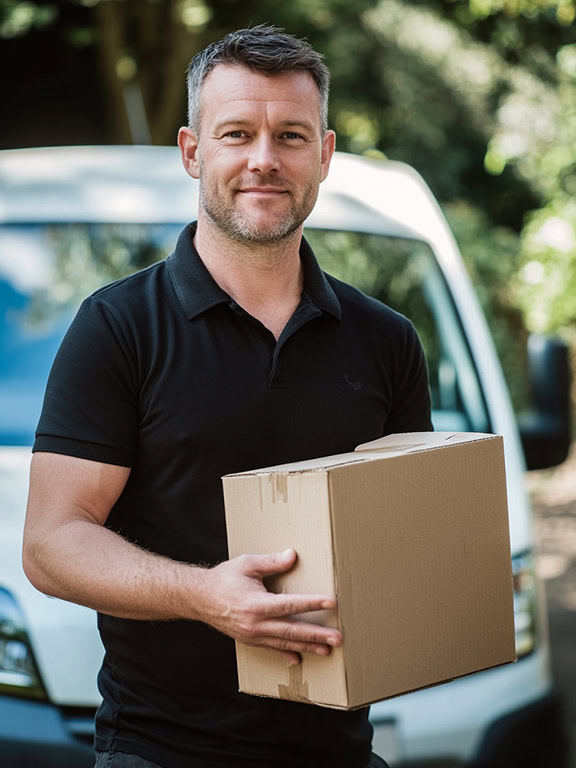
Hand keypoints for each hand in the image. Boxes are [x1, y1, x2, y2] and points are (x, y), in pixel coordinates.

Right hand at [196, 549, 340, 664]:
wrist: (199, 598)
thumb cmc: (224, 578)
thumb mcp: (247, 564)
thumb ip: (272, 562)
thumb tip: (293, 555)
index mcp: (256, 604)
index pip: (289, 604)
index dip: (311, 603)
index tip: (331, 602)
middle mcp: (255, 624)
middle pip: (291, 630)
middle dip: (316, 635)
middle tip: (337, 638)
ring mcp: (252, 635)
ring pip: (285, 643)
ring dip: (307, 646)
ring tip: (327, 649)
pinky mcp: (249, 640)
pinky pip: (271, 648)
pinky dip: (286, 653)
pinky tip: (298, 659)